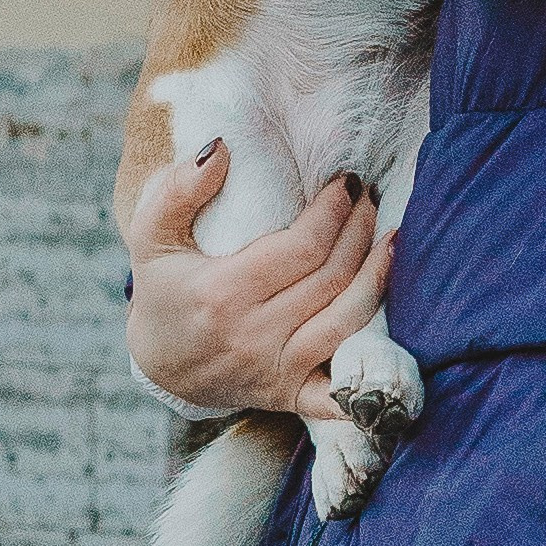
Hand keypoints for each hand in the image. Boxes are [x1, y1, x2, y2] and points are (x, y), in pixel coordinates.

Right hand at [123, 140, 389, 419]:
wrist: (159, 365)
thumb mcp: (152, 236)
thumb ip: (178, 190)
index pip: (302, 248)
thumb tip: (220, 148)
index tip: (346, 181)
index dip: (334, 210)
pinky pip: (339, 392)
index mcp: (222, 295)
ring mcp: (275, 372)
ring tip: (391, 237)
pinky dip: (369, 366)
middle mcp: (253, 338)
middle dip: (360, 230)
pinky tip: (393, 329)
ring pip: (345, 324)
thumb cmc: (163, 290)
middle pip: (330, 279)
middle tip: (368, 196)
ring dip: (377, 277)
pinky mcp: (289, 397)